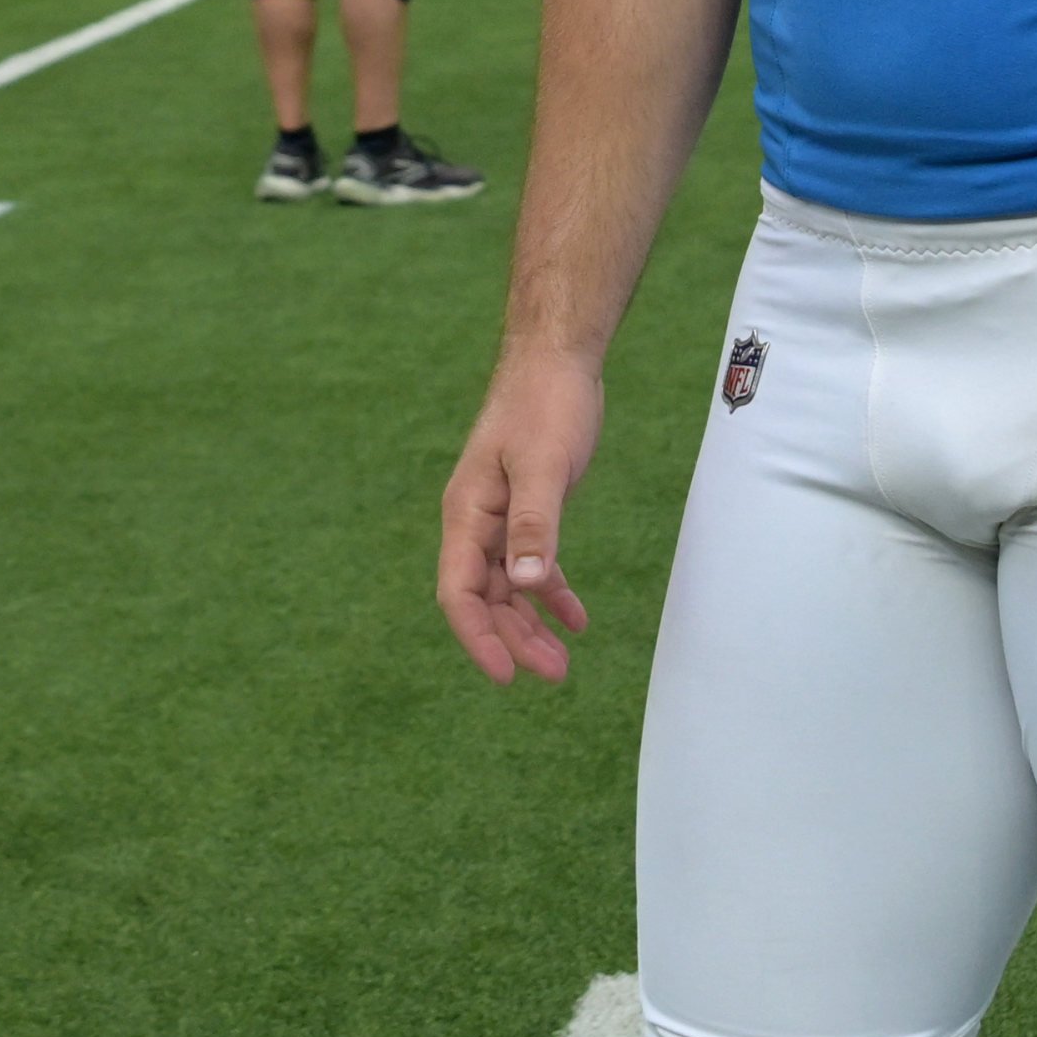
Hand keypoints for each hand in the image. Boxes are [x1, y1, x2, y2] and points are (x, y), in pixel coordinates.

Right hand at [437, 348, 603, 684]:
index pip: (460, 592)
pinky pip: (533, 565)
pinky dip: (552, 593)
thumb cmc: (545, 403)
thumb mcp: (542, 465)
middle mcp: (476, 522)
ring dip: (532, 625)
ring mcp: (500, 517)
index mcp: (467, 514)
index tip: (506, 676)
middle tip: (554, 675)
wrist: (557, 359)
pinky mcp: (528, 510)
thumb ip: (534, 524)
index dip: (479, 637)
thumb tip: (527, 583)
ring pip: (509, 588)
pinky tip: (576, 619)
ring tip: (562, 662)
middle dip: (514, 640)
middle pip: (486, 599)